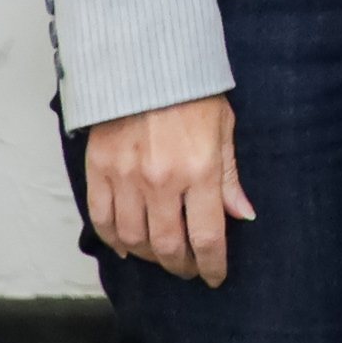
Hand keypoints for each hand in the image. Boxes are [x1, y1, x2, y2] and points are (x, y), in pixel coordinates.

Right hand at [81, 94, 251, 286]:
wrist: (146, 65)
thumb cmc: (192, 94)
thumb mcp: (224, 130)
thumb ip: (229, 178)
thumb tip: (242, 215)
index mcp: (199, 171)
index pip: (207, 236)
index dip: (212, 265)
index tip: (215, 276)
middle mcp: (161, 181)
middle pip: (167, 246)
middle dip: (181, 266)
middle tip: (189, 270)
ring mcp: (125, 179)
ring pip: (133, 240)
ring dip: (149, 257)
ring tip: (163, 258)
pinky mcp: (99, 172)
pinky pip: (102, 220)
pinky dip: (114, 241)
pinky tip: (127, 247)